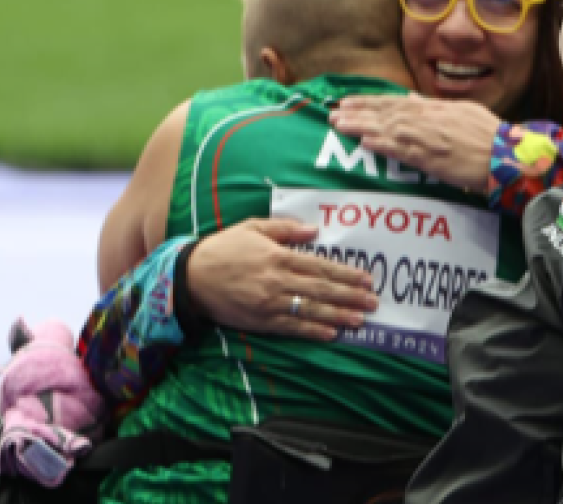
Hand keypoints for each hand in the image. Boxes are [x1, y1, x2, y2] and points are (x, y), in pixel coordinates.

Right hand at [186, 218, 378, 340]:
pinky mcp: (260, 321)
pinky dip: (312, 331)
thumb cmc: (223, 249)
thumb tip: (314, 230)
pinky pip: (291, 328)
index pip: (320, 267)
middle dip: (350, 297)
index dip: (346, 274)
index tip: (366, 279)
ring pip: (310, 310)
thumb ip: (285, 229)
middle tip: (373, 302)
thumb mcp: (252, 228)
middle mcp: (277, 281)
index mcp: (278, 256)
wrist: (190, 277)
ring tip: (360, 320)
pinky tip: (331, 333)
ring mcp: (269, 304)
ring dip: (338, 316)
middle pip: (321, 290)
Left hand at [329, 93, 499, 192]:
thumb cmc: (489, 136)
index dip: (368, 102)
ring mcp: (428, 138)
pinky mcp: (432, 159)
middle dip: (356, 112)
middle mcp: (428, 120)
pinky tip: (364, 142)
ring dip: (360, 126)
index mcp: (434, 108)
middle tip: (332, 113)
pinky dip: (383, 144)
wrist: (505, 156)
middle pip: (385, 113)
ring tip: (338, 124)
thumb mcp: (462, 111)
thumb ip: (434, 105)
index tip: (347, 101)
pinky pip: (402, 150)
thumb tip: (412, 98)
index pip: (394, 102)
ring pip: (387, 129)